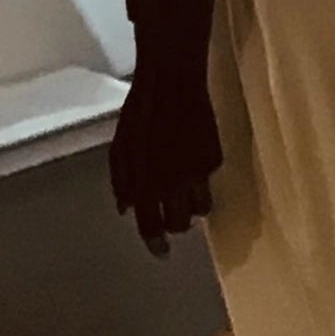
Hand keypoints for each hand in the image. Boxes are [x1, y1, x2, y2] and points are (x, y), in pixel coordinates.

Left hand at [108, 66, 225, 252]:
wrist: (173, 82)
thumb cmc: (140, 113)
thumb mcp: (119, 149)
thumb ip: (121, 183)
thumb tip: (126, 209)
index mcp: (144, 183)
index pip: (151, 226)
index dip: (156, 244)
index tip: (161, 253)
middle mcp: (172, 184)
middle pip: (180, 224)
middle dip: (175, 225)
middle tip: (171, 215)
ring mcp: (197, 172)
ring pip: (201, 209)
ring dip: (192, 207)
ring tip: (184, 192)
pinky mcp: (214, 158)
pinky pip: (209, 181)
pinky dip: (200, 179)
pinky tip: (191, 160)